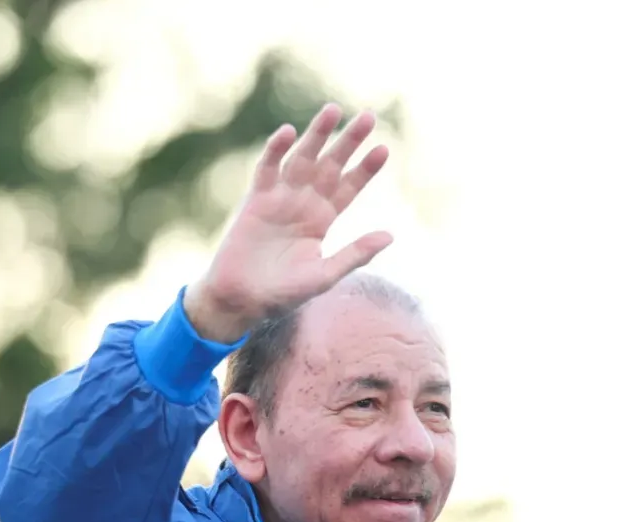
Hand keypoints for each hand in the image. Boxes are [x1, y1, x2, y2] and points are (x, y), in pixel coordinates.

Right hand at [184, 104, 392, 341]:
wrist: (243, 299)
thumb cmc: (284, 292)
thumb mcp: (326, 274)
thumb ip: (356, 254)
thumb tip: (390, 236)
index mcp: (324, 219)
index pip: (350, 186)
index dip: (366, 168)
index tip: (384, 149)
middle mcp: (305, 202)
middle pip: (331, 164)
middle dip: (348, 141)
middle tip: (369, 116)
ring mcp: (280, 197)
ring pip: (302, 158)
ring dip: (317, 134)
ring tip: (334, 111)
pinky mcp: (256, 198)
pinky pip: (268, 168)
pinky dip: (276, 150)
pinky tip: (289, 132)